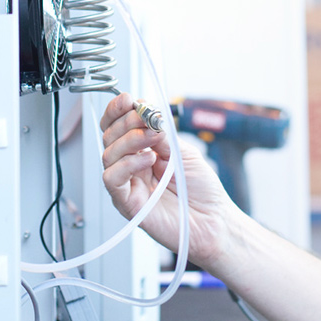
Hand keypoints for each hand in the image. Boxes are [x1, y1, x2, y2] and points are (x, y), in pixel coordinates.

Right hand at [100, 93, 240, 267]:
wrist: (212, 221)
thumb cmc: (201, 191)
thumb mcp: (182, 151)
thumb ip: (162, 134)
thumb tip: (146, 114)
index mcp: (143, 150)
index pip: (117, 126)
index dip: (118, 110)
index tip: (129, 99)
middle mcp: (131, 165)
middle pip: (109, 136)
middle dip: (127, 122)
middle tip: (150, 121)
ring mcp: (128, 183)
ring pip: (108, 154)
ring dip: (130, 140)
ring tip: (154, 139)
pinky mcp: (126, 202)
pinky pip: (111, 178)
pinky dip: (128, 163)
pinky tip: (148, 159)